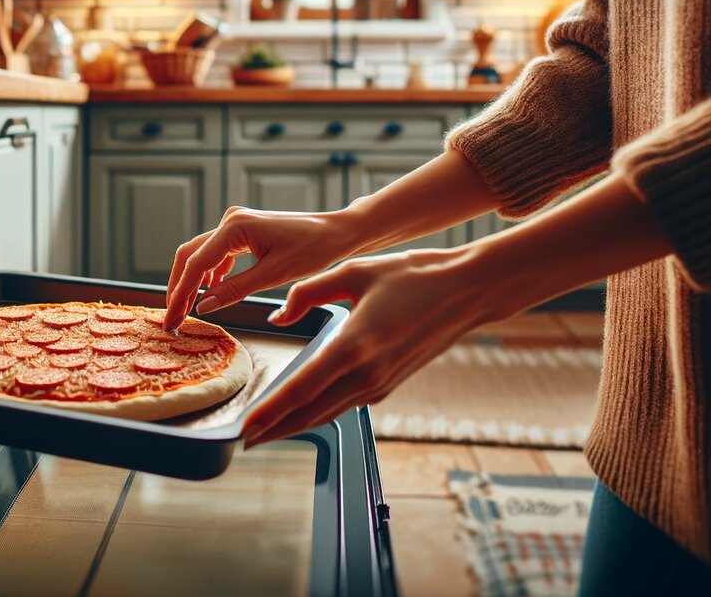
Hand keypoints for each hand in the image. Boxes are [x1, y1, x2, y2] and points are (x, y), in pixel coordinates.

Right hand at [163, 206, 361, 329]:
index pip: (196, 264)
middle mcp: (230, 220)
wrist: (336, 232)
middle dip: (179, 288)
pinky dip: (210, 274)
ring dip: (192, 282)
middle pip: (190, 256)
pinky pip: (216, 253)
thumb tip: (204, 307)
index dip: (180, 294)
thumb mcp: (273, 276)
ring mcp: (235, 223)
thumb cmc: (313, 250)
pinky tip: (211, 293)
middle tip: (173, 319)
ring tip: (186, 310)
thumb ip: (235, 290)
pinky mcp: (243, 231)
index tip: (172, 318)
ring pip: (200, 255)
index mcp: (235, 227)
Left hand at [242, 247, 522, 446]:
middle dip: (274, 429)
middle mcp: (367, 374)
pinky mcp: (388, 385)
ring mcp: (380, 384)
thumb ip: (309, 292)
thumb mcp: (354, 271)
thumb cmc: (412, 276)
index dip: (269, 413)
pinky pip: (344, 405)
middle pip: (310, 413)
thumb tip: (280, 315)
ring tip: (266, 430)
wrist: (466, 292)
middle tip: (244, 439)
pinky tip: (302, 410)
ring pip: (327, 414)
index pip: (301, 390)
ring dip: (295, 425)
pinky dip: (318, 413)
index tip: (244, 427)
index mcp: (354, 346)